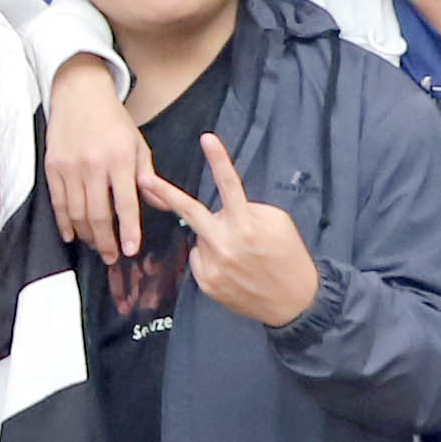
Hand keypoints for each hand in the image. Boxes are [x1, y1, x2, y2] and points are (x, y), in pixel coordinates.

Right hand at [42, 59, 147, 263]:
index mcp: (119, 159)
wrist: (80, 93)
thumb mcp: (138, 144)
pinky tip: (72, 234)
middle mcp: (93, 165)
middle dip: (106, 241)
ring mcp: (70, 167)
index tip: (131, 249)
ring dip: (87, 235)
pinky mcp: (52, 166)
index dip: (129, 230)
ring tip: (96, 246)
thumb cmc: (112, 120)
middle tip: (113, 257)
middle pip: (98, 214)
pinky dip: (64, 222)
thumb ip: (148, 176)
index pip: (126, 203)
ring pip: (76, 212)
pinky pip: (57, 202)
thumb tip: (162, 205)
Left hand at [135, 136, 318, 326]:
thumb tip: (224, 207)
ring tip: (238, 254)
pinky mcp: (206, 283)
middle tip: (144, 179)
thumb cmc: (289, 256)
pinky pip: (199, 259)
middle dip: (165, 193)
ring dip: (212, 237)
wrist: (296, 303)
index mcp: (247, 224)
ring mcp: (213, 265)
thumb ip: (249, 209)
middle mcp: (226, 244)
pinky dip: (210, 258)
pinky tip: (231, 269)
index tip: (207, 138)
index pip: (230, 185)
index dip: (219, 160)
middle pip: (189, 212)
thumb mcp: (279, 223)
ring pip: (199, 238)